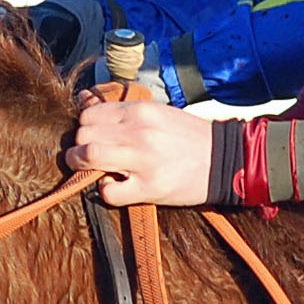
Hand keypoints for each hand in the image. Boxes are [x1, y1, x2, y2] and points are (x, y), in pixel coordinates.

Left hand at [66, 96, 213, 206]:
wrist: (223, 160)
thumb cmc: (189, 137)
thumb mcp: (159, 114)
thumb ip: (127, 115)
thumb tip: (90, 115)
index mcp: (140, 111)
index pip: (89, 115)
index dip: (84, 128)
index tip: (91, 136)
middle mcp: (138, 132)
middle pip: (83, 135)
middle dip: (80, 147)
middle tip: (88, 156)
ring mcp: (142, 160)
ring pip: (88, 157)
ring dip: (82, 166)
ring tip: (92, 170)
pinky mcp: (149, 188)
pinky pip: (108, 191)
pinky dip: (105, 191)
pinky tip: (118, 186)